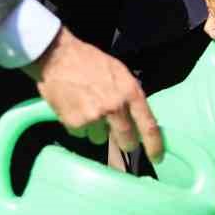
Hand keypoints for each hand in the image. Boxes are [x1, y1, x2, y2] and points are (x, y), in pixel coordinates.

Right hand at [29, 26, 162, 158]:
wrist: (57, 56)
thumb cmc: (90, 61)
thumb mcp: (120, 73)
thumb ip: (130, 96)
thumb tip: (137, 119)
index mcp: (130, 92)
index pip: (148, 125)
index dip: (154, 146)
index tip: (157, 158)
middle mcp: (114, 107)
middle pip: (126, 139)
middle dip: (125, 143)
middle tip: (121, 139)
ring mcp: (94, 117)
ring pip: (100, 138)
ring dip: (97, 130)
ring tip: (88, 109)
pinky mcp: (74, 123)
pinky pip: (81, 134)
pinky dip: (79, 126)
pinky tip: (74, 108)